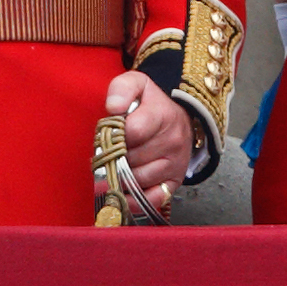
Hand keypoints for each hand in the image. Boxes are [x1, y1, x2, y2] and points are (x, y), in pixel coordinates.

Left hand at [98, 72, 194, 215]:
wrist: (178, 117)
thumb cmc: (150, 103)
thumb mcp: (137, 84)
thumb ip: (121, 89)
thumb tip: (113, 108)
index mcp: (163, 116)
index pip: (132, 132)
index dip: (113, 136)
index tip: (108, 134)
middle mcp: (173, 142)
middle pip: (131, 160)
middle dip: (114, 157)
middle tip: (108, 153)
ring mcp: (175, 164)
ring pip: (137, 180)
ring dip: (121, 177)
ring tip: (116, 167)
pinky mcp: (175, 182)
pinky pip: (152, 200)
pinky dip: (134, 200)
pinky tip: (123, 192)